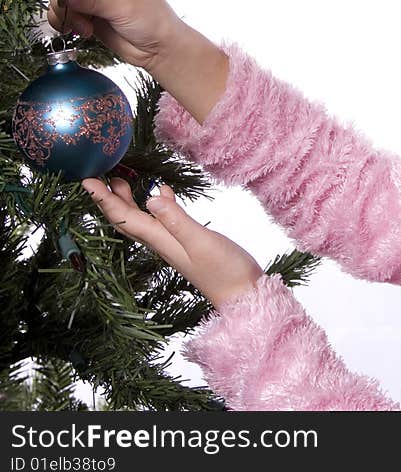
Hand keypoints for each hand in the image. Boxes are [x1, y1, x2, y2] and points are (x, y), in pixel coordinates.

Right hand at [47, 0, 186, 73]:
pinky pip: (63, 14)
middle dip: (63, 0)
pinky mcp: (87, 14)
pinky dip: (64, 23)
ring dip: (64, 14)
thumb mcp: (120, 5)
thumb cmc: (151, 20)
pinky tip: (81, 32)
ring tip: (83, 28)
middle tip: (75, 17)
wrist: (160, 48)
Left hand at [81, 177, 263, 308]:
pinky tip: (163, 194)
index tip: (86, 180)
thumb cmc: (225, 271)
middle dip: (111, 198)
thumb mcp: (201, 242)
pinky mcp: (187, 244)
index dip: (104, 199)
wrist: (243, 296)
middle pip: (128, 219)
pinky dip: (157, 206)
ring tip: (122, 181)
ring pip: (142, 220)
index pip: (125, 217)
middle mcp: (162, 242)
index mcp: (161, 240)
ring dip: (129, 201)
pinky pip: (163, 222)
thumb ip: (177, 221)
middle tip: (99, 175)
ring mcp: (174, 244)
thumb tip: (151, 198)